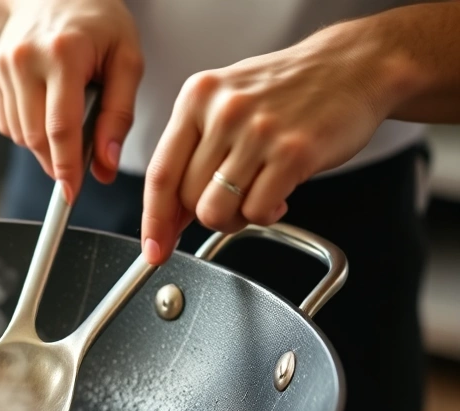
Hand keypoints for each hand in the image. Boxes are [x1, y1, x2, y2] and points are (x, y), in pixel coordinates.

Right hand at [0, 0, 142, 202]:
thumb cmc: (98, 23)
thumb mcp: (126, 60)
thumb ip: (120, 114)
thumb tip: (106, 164)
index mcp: (64, 53)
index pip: (60, 126)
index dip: (67, 166)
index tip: (72, 193)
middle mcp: (26, 59)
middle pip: (34, 137)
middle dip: (56, 163)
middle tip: (77, 170)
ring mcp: (4, 66)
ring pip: (19, 134)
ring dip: (43, 147)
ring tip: (67, 126)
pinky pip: (7, 123)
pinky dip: (28, 131)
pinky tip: (47, 112)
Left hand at [140, 23, 393, 264]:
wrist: (354, 65)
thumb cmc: (289, 88)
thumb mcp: (226, 102)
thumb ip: (193, 150)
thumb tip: (169, 214)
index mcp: (197, 98)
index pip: (160, 173)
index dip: (154, 219)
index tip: (154, 248)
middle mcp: (223, 111)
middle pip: (187, 198)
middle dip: (205, 214)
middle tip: (231, 203)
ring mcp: (258, 132)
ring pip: (216, 210)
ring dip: (234, 218)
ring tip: (255, 196)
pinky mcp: (293, 153)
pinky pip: (257, 211)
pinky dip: (266, 214)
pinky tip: (279, 193)